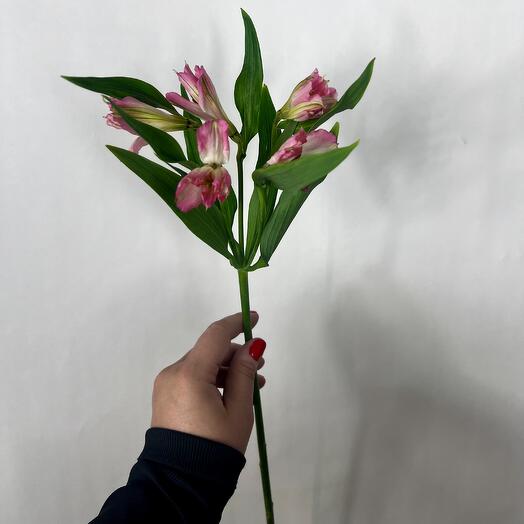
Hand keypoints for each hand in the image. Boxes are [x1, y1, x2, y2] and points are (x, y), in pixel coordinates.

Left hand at [151, 311, 265, 453]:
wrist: (180, 483)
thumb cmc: (215, 447)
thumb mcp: (238, 410)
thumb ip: (244, 373)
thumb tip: (252, 346)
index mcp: (189, 374)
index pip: (215, 335)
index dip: (236, 323)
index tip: (255, 318)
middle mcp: (173, 373)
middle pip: (209, 350)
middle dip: (235, 353)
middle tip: (260, 365)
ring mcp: (166, 384)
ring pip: (201, 364)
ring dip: (225, 368)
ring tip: (252, 383)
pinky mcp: (165, 395)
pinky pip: (192, 377)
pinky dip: (212, 378)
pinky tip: (232, 391)